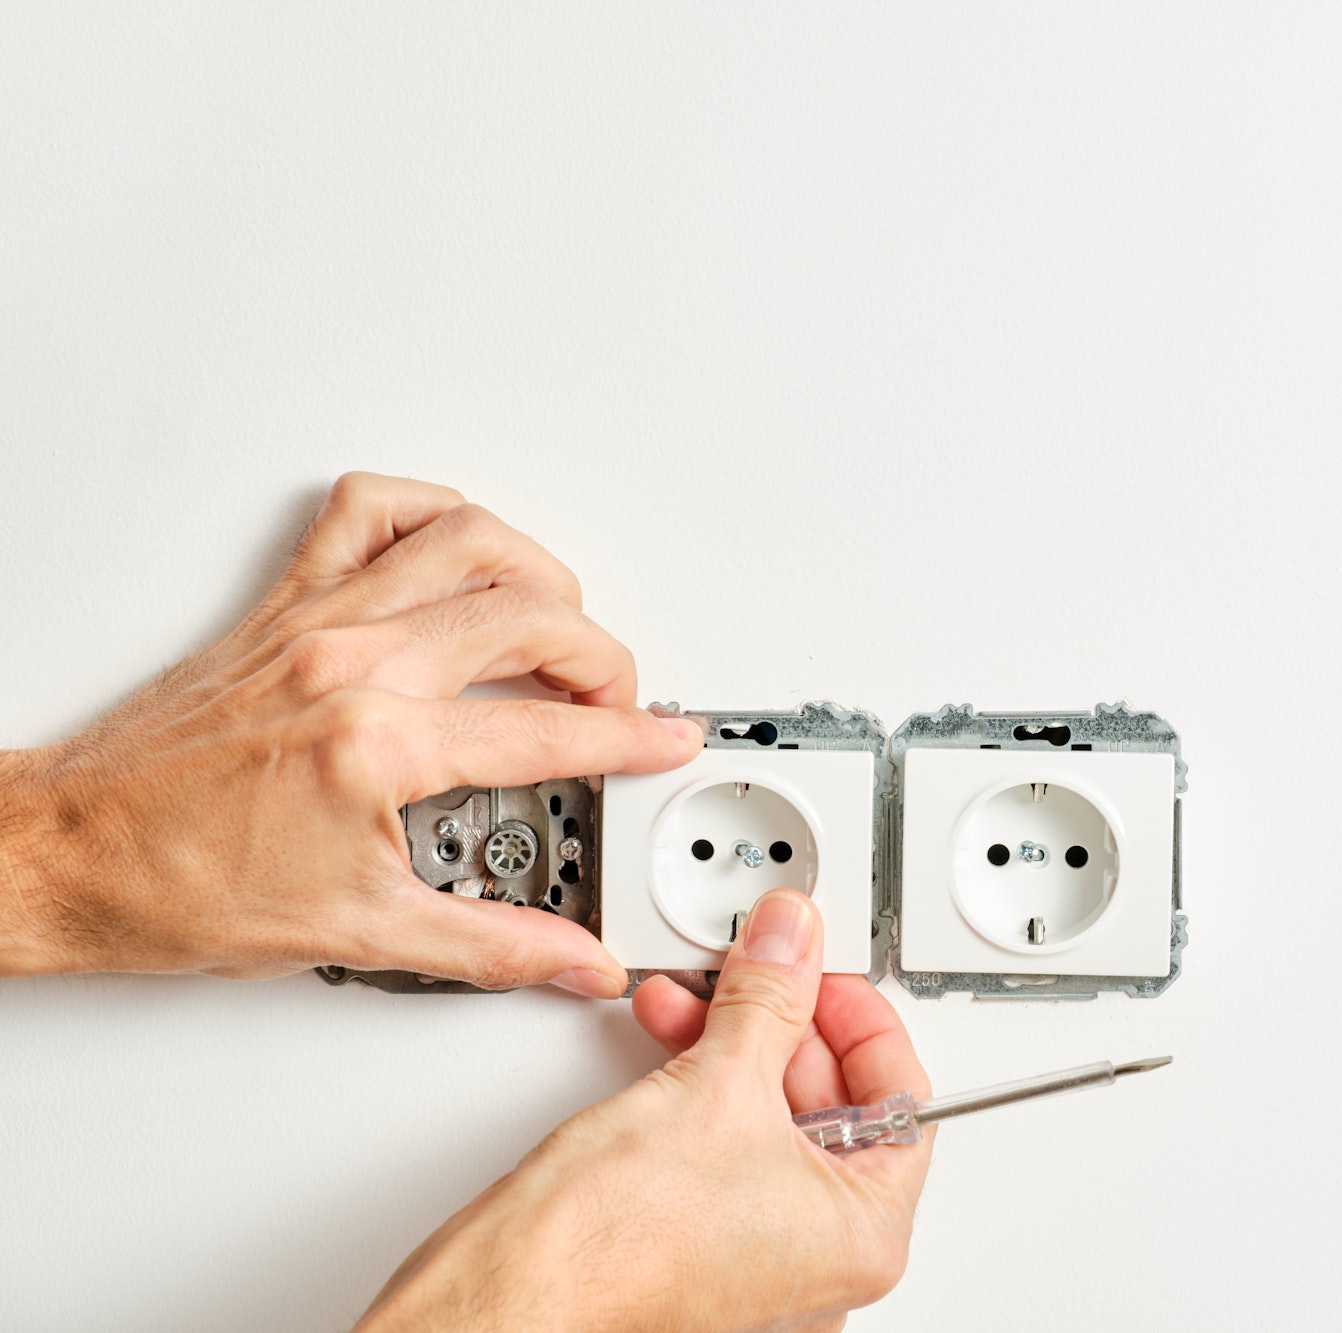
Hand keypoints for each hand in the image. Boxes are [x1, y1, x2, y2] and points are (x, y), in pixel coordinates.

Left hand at [0, 472, 702, 992]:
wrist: (68, 858)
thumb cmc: (178, 889)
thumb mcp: (357, 934)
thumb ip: (491, 947)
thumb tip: (572, 962)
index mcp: (377, 746)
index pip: (548, 735)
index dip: (630, 740)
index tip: (666, 742)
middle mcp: (353, 663)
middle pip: (529, 615)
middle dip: (603, 657)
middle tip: (618, 702)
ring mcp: (318, 620)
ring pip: (467, 541)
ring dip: (539, 573)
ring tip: (561, 624)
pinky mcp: (283, 605)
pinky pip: (369, 515)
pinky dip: (432, 515)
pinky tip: (459, 554)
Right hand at [357, 888, 935, 1331]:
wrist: (507, 1296)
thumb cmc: (609, 1247)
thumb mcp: (715, 1083)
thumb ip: (770, 996)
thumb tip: (795, 941)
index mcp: (866, 1235)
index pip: (899, 1097)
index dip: (858, 1016)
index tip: (824, 970)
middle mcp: (824, 1257)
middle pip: (832, 1101)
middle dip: (781, 1021)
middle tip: (757, 966)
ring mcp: (763, 1255)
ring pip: (772, 1117)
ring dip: (731, 1042)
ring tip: (695, 995)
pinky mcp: (705, 1242)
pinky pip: (729, 1145)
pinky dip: (704, 1087)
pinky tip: (672, 1038)